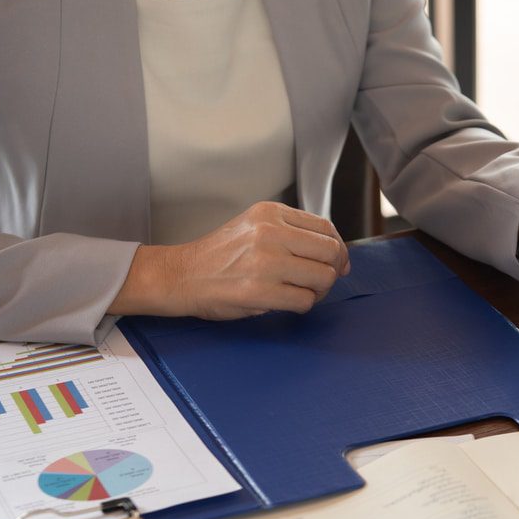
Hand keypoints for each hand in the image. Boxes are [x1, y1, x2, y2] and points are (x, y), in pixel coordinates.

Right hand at [110, 201, 350, 318]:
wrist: (181, 276)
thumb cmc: (219, 256)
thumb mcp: (254, 227)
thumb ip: (291, 232)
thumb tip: (335, 253)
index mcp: (270, 213)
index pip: (325, 227)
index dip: (338, 248)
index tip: (337, 262)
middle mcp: (270, 232)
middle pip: (330, 252)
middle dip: (332, 270)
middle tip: (319, 282)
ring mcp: (266, 261)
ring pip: (323, 277)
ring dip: (318, 291)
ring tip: (301, 292)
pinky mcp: (260, 290)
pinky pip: (305, 300)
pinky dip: (302, 305)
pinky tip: (286, 302)